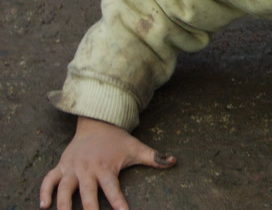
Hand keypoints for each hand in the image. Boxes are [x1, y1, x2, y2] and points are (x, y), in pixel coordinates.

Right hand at [39, 116, 175, 209]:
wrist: (98, 122)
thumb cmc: (118, 140)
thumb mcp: (136, 148)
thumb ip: (154, 157)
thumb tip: (174, 161)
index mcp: (106, 168)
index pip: (113, 190)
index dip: (118, 203)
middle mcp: (88, 169)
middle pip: (87, 194)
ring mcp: (73, 168)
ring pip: (64, 189)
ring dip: (62, 204)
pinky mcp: (61, 166)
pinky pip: (49, 179)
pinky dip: (45, 191)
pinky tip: (44, 205)